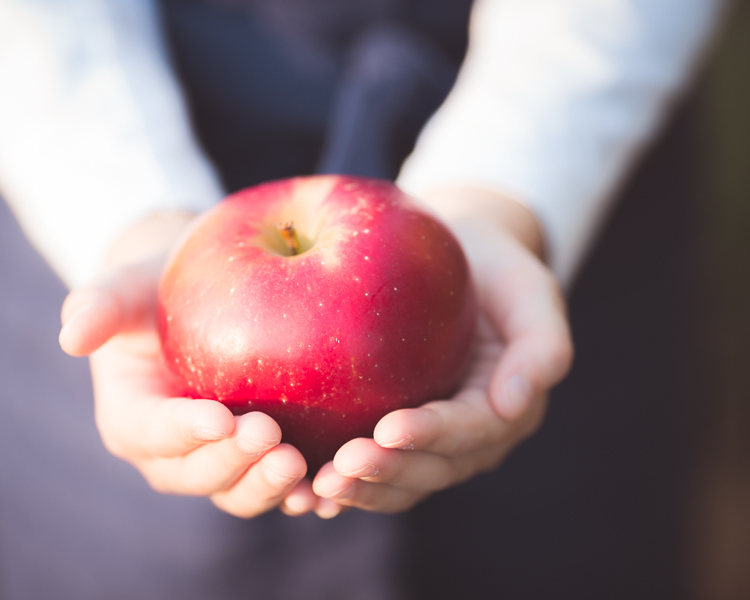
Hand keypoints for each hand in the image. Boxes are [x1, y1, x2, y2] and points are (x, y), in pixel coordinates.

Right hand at [58, 213, 312, 518]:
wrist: (192, 298)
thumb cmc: (153, 288)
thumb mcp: (122, 286)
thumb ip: (98, 305)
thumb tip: (71, 335)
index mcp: (132, 419)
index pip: (151, 432)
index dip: (182, 431)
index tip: (218, 416)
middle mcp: (172, 453)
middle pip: (197, 474)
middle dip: (232, 463)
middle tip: (271, 435)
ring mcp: (218, 460)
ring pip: (239, 491)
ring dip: (267, 486)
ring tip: (301, 463)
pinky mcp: (258, 458)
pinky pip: (277, 482)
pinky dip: (303, 488)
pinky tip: (334, 479)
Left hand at [297, 188, 573, 515]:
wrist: (461, 261)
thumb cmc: (497, 271)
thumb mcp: (531, 291)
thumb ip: (541, 345)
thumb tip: (515, 404)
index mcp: (503, 410)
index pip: (469, 430)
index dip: (431, 435)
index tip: (389, 429)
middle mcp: (467, 439)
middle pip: (429, 469)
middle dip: (387, 474)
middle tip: (339, 469)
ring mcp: (428, 444)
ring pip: (398, 482)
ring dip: (360, 490)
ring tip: (317, 490)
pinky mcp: (392, 437)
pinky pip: (369, 468)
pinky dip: (341, 484)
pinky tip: (303, 491)